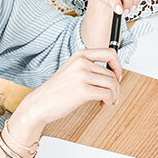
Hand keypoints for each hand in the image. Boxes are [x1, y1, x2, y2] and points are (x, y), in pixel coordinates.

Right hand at [6, 46, 123, 141]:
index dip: (118, 66)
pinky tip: (102, 104)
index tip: (117, 76)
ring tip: (106, 101)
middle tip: (110, 96)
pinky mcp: (83, 91)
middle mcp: (81, 63)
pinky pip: (107, 94)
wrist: (39, 104)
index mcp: (79, 55)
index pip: (110, 53)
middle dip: (115, 87)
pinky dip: (109, 101)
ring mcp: (82, 76)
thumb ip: (89, 68)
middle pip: (112, 74)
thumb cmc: (55, 91)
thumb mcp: (71, 71)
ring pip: (112, 84)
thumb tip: (113, 74)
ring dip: (113, 95)